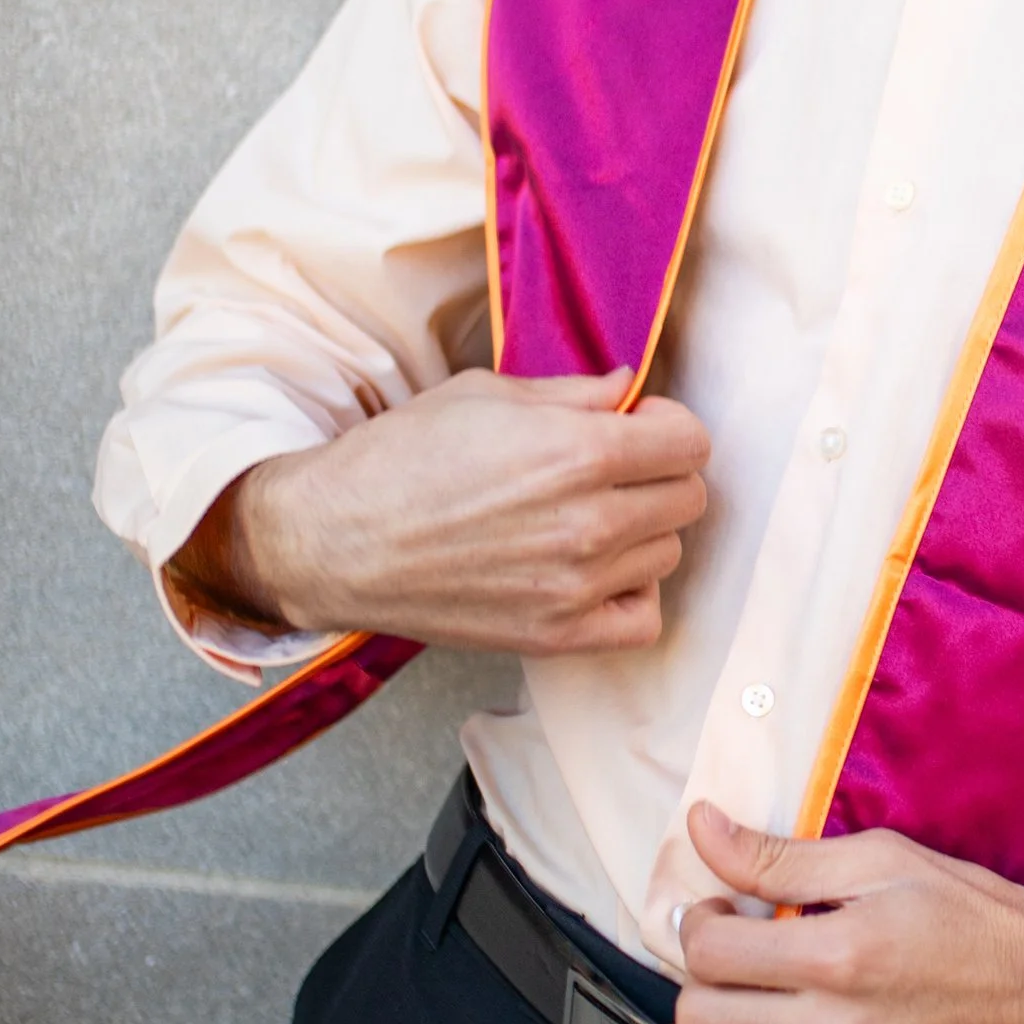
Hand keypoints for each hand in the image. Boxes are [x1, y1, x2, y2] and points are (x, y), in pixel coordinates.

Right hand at [169, 369, 709, 655]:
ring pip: (667, 554)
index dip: (668, 428)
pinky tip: (596, 573)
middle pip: (688, 499)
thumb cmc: (399, 458)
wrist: (332, 540)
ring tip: (588, 518)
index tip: (638, 428)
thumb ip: (572, 393)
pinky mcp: (555, 635)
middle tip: (615, 471)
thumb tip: (627, 388)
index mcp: (578, 452)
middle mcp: (589, 521)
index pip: (691, 442)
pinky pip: (642, 620)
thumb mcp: (485, 395)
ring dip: (641, 532)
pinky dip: (631, 595)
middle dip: (660, 475)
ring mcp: (575, 585)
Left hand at [673, 804, 1023, 1023]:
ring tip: (740, 1022)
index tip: (726, 916)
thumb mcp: (883, 861)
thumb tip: (702, 829)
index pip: (707, 949)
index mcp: (836, 954)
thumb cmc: (976, 919)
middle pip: (701, 1015)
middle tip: (736, 962)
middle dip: (703, 979)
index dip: (702, 922)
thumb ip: (782, 855)